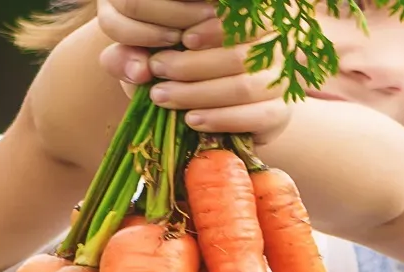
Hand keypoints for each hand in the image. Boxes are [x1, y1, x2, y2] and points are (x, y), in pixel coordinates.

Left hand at [96, 0, 290, 143]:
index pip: (244, 18)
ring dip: (199, 93)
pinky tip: (192, 121)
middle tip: (158, 71)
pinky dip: (221, 119)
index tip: (181, 38)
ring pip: (245, 85)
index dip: (213, 27)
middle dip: (192, 65)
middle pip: (239, 54)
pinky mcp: (282, 113)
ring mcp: (282, 80)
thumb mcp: (155, 52)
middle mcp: (276, 44)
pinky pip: (259, 115)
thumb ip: (133, 51)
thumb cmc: (180, 69)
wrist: (211, 109)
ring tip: (163, 98)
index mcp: (255, 19)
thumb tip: (121, 62)